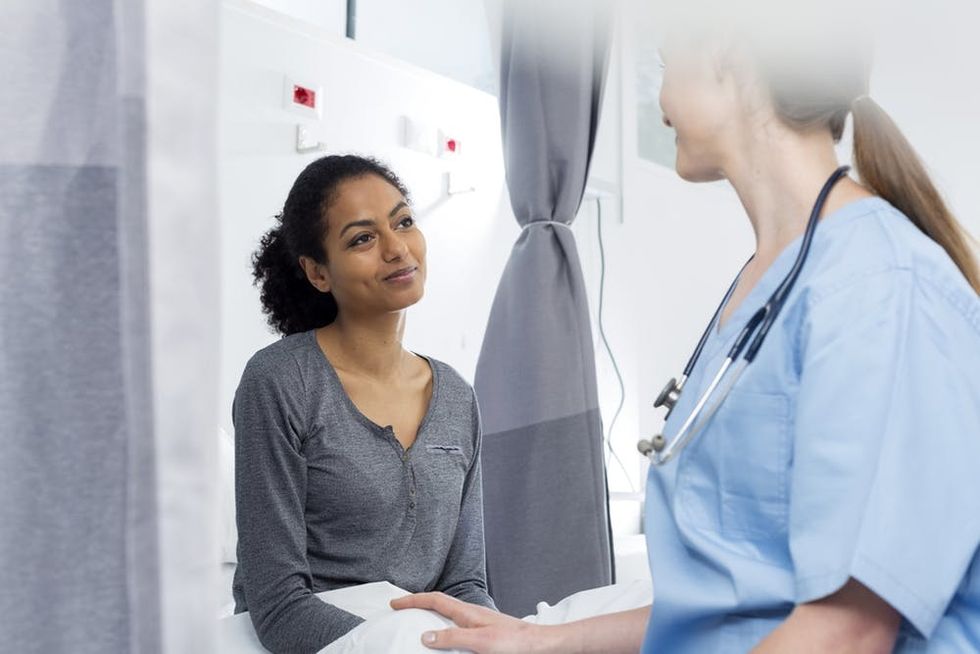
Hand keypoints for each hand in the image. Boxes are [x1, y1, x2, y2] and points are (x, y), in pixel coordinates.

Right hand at [390, 592, 560, 652]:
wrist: (540, 646)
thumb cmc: (514, 642)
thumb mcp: (480, 642)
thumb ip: (453, 638)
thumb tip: (426, 635)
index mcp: (468, 612)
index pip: (435, 599)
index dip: (413, 600)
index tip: (395, 603)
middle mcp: (472, 614)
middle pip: (440, 603)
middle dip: (419, 604)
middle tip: (402, 609)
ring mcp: (479, 622)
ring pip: (449, 614)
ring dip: (432, 615)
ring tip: (418, 622)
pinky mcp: (485, 632)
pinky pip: (458, 625)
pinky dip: (445, 627)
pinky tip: (446, 638)